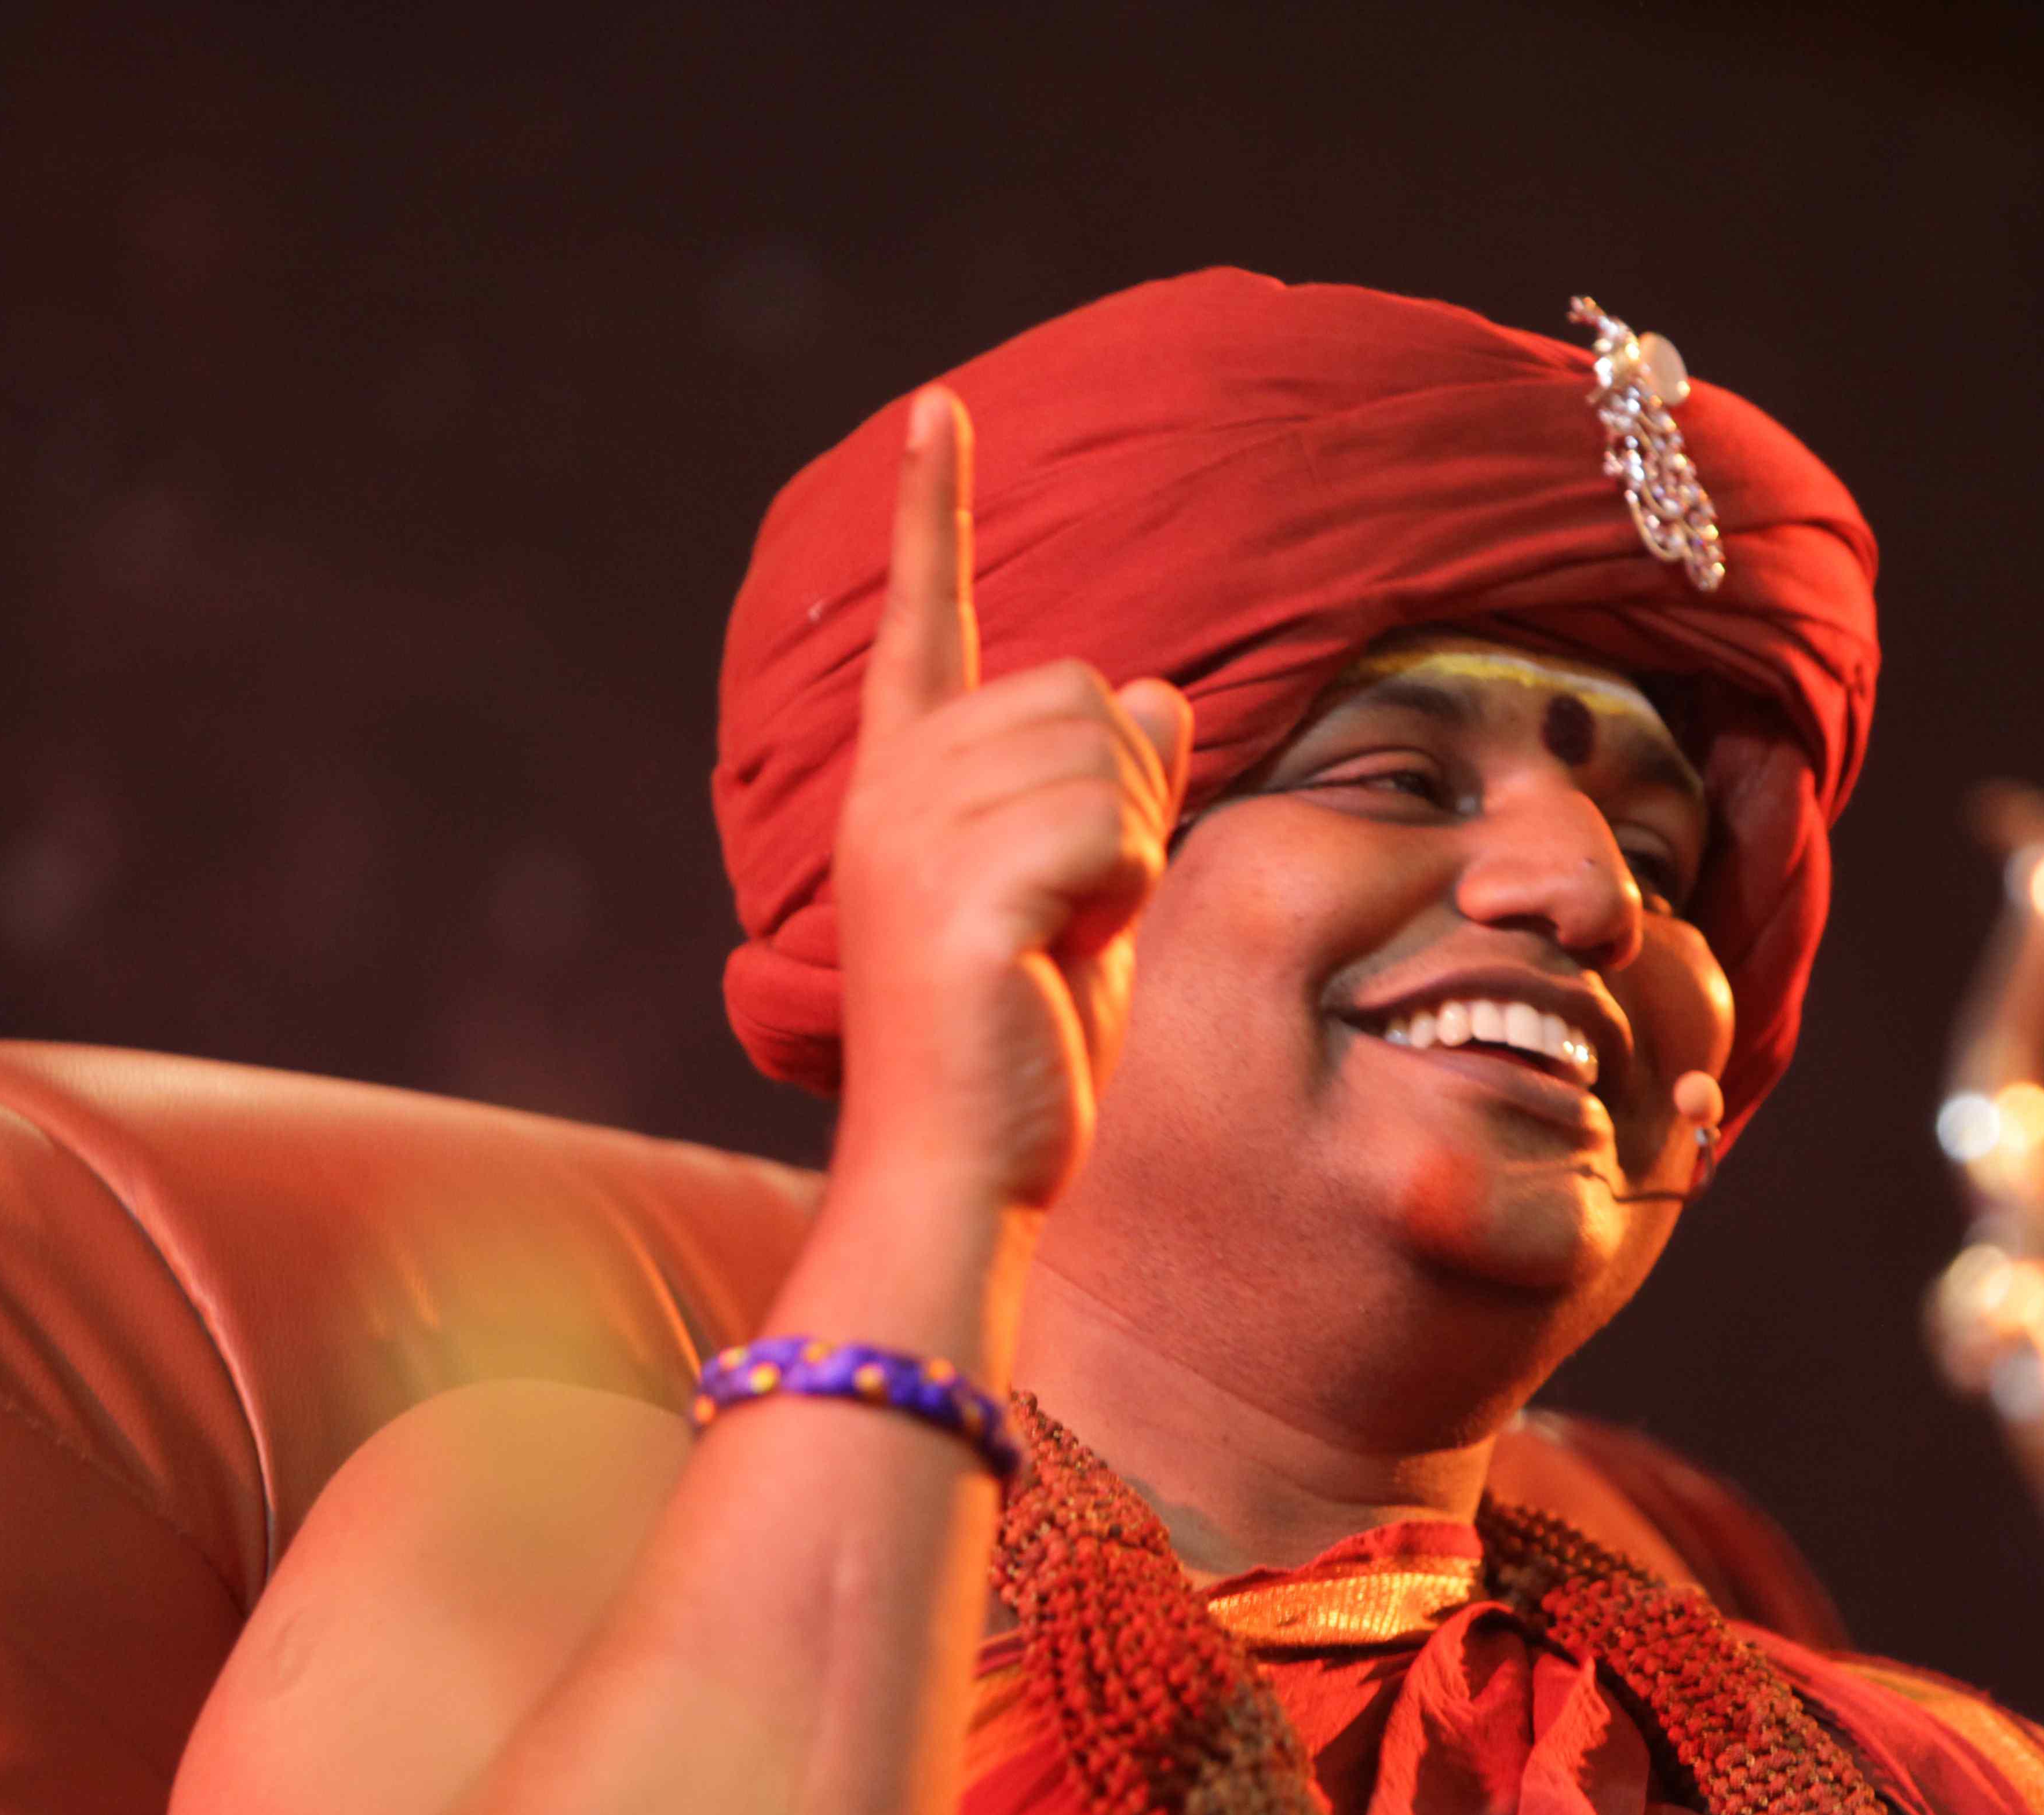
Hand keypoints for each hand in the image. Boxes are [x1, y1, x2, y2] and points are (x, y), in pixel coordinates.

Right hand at [830, 388, 1192, 1214]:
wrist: (963, 1175)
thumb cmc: (1023, 1051)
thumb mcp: (1081, 897)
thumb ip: (1105, 788)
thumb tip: (1152, 684)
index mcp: (900, 787)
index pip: (923, 622)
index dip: (933, 514)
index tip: (942, 408)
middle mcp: (891, 792)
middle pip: (1074, 686)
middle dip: (1122, 785)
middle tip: (1078, 903)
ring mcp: (915, 837)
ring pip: (1102, 745)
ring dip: (1126, 838)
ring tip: (1068, 934)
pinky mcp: (963, 891)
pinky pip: (1108, 821)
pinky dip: (1122, 885)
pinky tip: (1068, 950)